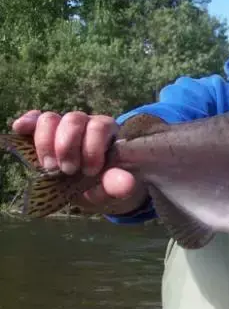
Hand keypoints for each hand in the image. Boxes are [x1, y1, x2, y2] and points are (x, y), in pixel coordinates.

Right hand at [12, 110, 146, 213]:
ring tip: (51, 167)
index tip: (90, 171)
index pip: (100, 126)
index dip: (91, 148)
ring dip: (46, 143)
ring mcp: (65, 127)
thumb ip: (119, 184)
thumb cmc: (107, 184)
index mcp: (109, 132)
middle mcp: (87, 123)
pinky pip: (35, 120)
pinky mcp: (46, 134)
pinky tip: (21, 129)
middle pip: (73, 119)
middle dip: (67, 147)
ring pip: (50, 119)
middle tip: (69, 171)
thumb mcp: (115, 188)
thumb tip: (126, 184)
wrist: (94, 190)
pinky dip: (28, 123)